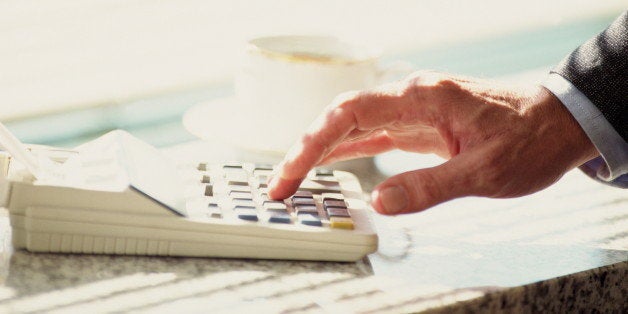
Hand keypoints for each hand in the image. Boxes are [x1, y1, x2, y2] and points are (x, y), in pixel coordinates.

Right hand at [268, 71, 598, 214]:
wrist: (558, 123)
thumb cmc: (529, 141)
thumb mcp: (485, 173)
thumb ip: (430, 187)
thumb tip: (379, 202)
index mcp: (422, 98)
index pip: (349, 114)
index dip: (312, 144)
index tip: (291, 173)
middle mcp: (412, 98)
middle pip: (341, 116)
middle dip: (306, 150)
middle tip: (282, 185)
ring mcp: (414, 111)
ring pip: (353, 125)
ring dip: (321, 150)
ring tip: (295, 177)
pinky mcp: (420, 126)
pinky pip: (373, 133)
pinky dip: (347, 148)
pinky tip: (330, 161)